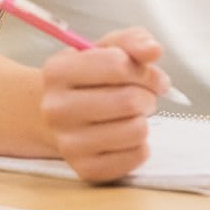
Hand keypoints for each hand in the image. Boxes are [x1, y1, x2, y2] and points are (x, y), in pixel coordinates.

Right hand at [40, 27, 168, 182]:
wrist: (60, 115)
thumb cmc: (92, 76)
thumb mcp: (108, 48)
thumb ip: (133, 41)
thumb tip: (154, 50)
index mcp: (58, 71)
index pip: (117, 64)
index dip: (144, 68)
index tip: (150, 72)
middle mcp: (56, 109)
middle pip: (129, 101)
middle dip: (148, 95)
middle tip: (143, 96)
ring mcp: (67, 143)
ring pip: (136, 130)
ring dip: (145, 119)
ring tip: (133, 115)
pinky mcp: (84, 169)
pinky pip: (135, 158)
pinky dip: (142, 145)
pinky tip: (127, 135)